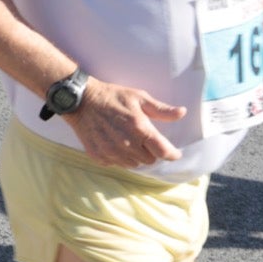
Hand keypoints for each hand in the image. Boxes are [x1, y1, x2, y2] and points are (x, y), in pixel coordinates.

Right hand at [63, 79, 186, 167]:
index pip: (163, 152)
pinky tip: (114, 143)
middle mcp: (126, 143)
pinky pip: (116, 164)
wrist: (80, 101)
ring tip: (127, 141)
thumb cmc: (112, 97)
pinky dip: (118, 157)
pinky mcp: (99, 156)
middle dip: (150, 151)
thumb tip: (182, 113)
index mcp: (140, 128)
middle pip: (149, 160)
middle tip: (143, 139)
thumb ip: (161, 109)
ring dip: (135, 156)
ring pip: (133, 164)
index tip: (174, 153)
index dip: (172, 154)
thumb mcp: (138, 97)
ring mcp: (111, 151)